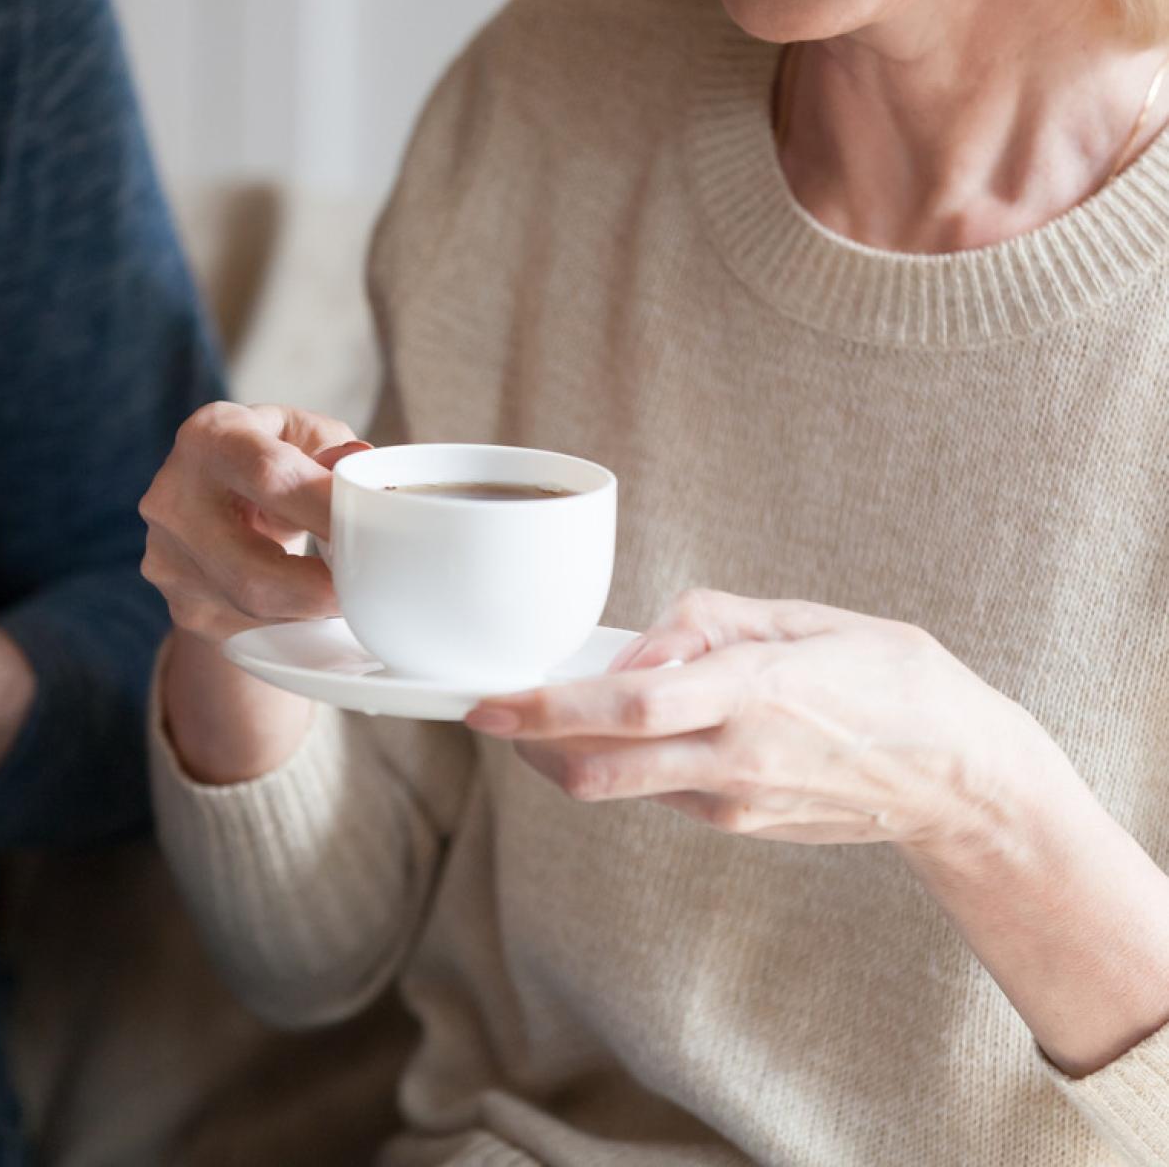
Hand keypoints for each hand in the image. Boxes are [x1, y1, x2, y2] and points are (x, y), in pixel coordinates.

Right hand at [139, 402, 364, 783]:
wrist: (206, 499)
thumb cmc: (267, 460)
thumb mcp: (301, 437)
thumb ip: (333, 452)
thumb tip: (361, 467)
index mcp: (210, 438)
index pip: (269, 477)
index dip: (325, 510)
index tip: (371, 533)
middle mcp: (174, 498)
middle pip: (254, 570)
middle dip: (321, 589)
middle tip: (365, 590)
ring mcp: (169, 559)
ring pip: (253, 609)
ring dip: (310, 610)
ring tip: (344, 593)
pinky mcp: (182, 604)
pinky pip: (249, 629)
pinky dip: (291, 621)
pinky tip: (308, 603)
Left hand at [466, 588, 1056, 850]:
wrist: (957, 776)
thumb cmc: (887, 676)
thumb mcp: (802, 618)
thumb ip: (704, 626)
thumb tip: (629, 654)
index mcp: (753, 693)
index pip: (627, 706)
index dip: (547, 709)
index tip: (490, 702)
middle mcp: (735, 758)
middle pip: (600, 770)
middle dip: (530, 746)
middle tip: (490, 715)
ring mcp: (735, 804)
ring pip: (621, 786)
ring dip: (572, 753)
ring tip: (557, 710)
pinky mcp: (738, 826)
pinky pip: (660, 792)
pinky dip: (628, 762)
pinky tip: (639, 730)